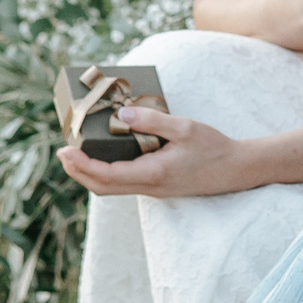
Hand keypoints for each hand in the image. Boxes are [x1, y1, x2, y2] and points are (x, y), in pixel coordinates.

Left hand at [57, 108, 260, 197]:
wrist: (240, 169)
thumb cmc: (215, 147)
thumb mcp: (185, 127)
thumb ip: (151, 120)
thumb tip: (120, 112)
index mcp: (154, 173)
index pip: (107, 175)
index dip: (81, 164)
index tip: (65, 150)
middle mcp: (151, 186)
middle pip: (102, 188)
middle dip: (78, 172)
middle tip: (63, 152)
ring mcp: (154, 190)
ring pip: (112, 189)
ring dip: (90, 174)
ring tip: (77, 154)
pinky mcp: (159, 187)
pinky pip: (124, 184)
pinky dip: (106, 174)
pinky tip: (105, 157)